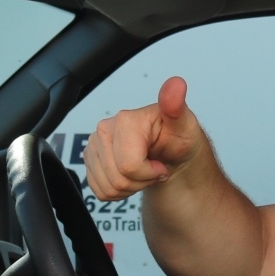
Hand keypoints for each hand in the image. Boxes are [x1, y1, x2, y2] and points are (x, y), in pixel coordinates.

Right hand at [83, 75, 204, 201]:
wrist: (171, 154)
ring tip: (144, 171)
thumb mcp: (185, 125)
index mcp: (126, 120)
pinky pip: (100, 190)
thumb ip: (176, 106)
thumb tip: (176, 84)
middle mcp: (105, 129)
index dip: (150, 173)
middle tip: (154, 168)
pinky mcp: (90, 160)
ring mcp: (94, 145)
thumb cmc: (178, 139)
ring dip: (131, 187)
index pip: (129, 165)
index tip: (161, 164)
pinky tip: (132, 176)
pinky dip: (119, 191)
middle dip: (141, 181)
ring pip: (108, 187)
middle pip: (117, 178)